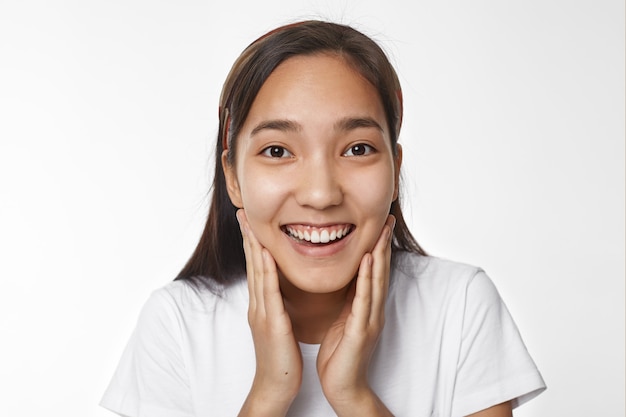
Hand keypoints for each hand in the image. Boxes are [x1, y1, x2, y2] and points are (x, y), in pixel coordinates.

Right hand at [236, 210, 301, 416]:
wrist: (276, 385)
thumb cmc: (281, 357)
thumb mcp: (277, 325)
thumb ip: (276, 306)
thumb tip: (278, 290)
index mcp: (261, 305)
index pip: (256, 267)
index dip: (252, 243)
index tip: (250, 221)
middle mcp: (257, 305)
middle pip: (252, 264)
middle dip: (248, 237)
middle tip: (243, 212)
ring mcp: (262, 313)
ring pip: (257, 272)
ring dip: (254, 246)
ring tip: (250, 223)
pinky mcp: (271, 323)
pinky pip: (269, 292)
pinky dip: (267, 270)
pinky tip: (268, 253)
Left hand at [316, 215, 394, 415]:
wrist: (342, 387)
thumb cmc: (340, 355)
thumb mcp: (344, 320)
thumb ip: (348, 301)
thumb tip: (346, 279)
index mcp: (366, 307)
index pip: (374, 271)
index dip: (377, 246)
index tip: (378, 223)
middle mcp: (373, 310)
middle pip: (381, 270)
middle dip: (384, 243)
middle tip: (387, 216)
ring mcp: (370, 320)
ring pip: (376, 280)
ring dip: (380, 253)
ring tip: (381, 229)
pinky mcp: (361, 330)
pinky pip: (364, 300)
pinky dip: (367, 278)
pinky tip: (369, 260)